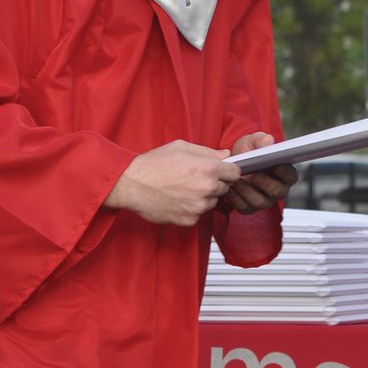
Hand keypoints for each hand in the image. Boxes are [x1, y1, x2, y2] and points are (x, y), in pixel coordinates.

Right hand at [105, 140, 240, 225]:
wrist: (132, 184)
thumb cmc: (154, 164)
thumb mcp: (182, 147)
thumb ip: (208, 152)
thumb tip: (226, 154)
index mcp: (208, 168)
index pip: (236, 173)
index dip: (228, 171)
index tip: (221, 171)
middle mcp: (206, 188)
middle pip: (225, 188)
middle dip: (215, 183)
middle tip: (195, 178)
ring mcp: (198, 207)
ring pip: (212, 202)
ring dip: (204, 197)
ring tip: (184, 188)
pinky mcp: (189, 220)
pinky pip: (199, 214)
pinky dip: (192, 208)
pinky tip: (178, 199)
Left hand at [223, 132, 297, 213]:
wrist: (232, 162)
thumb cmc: (247, 152)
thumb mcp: (253, 141)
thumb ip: (261, 139)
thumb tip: (268, 141)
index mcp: (283, 173)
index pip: (291, 176)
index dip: (285, 172)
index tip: (277, 165)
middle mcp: (276, 189)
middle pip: (277, 192)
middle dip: (265, 183)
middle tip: (254, 175)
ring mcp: (263, 199)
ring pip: (260, 201)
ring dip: (248, 191)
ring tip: (238, 180)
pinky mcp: (249, 207)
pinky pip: (245, 207)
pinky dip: (237, 198)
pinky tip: (231, 188)